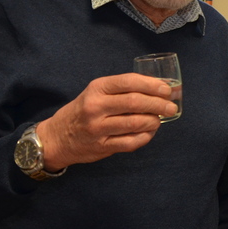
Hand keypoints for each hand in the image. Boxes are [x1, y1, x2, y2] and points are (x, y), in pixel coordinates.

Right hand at [37, 73, 176, 170]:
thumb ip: (122, 89)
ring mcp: (98, 128)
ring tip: (160, 119)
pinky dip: (145, 137)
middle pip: (135, 102)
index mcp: (97, 88)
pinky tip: (150, 132)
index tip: (167, 89)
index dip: (152, 85)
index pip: (130, 82)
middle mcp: (96, 107)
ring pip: (135, 123)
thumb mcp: (97, 92)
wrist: (56, 137)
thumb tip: (159, 87)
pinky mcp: (102, 146)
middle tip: (171, 106)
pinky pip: (131, 142)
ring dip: (154, 121)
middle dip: (158, 104)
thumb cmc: (83, 110)